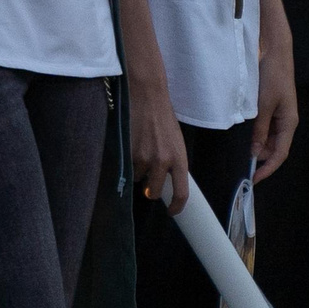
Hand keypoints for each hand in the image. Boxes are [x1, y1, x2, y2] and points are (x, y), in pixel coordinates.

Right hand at [128, 78, 190, 211]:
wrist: (148, 95)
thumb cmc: (163, 117)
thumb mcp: (175, 141)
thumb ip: (172, 161)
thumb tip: (166, 182)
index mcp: (179, 159)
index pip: (181, 193)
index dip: (176, 207)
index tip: (171, 212)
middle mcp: (163, 161)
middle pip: (154, 192)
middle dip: (150, 190)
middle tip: (149, 179)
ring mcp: (144, 158)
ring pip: (138, 179)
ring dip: (138, 172)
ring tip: (140, 151)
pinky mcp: (128, 152)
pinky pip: (127, 167)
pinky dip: (128, 162)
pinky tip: (132, 146)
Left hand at [251, 35, 297, 184]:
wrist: (274, 51)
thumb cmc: (273, 75)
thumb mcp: (263, 105)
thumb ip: (259, 130)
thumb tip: (255, 152)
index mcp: (289, 123)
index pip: (280, 154)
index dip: (267, 169)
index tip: (254, 179)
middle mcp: (286, 122)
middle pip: (275, 149)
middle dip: (261, 159)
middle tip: (243, 167)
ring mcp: (279, 115)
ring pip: (269, 140)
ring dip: (258, 147)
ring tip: (242, 153)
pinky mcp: (272, 108)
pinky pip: (265, 129)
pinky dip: (257, 136)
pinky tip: (247, 137)